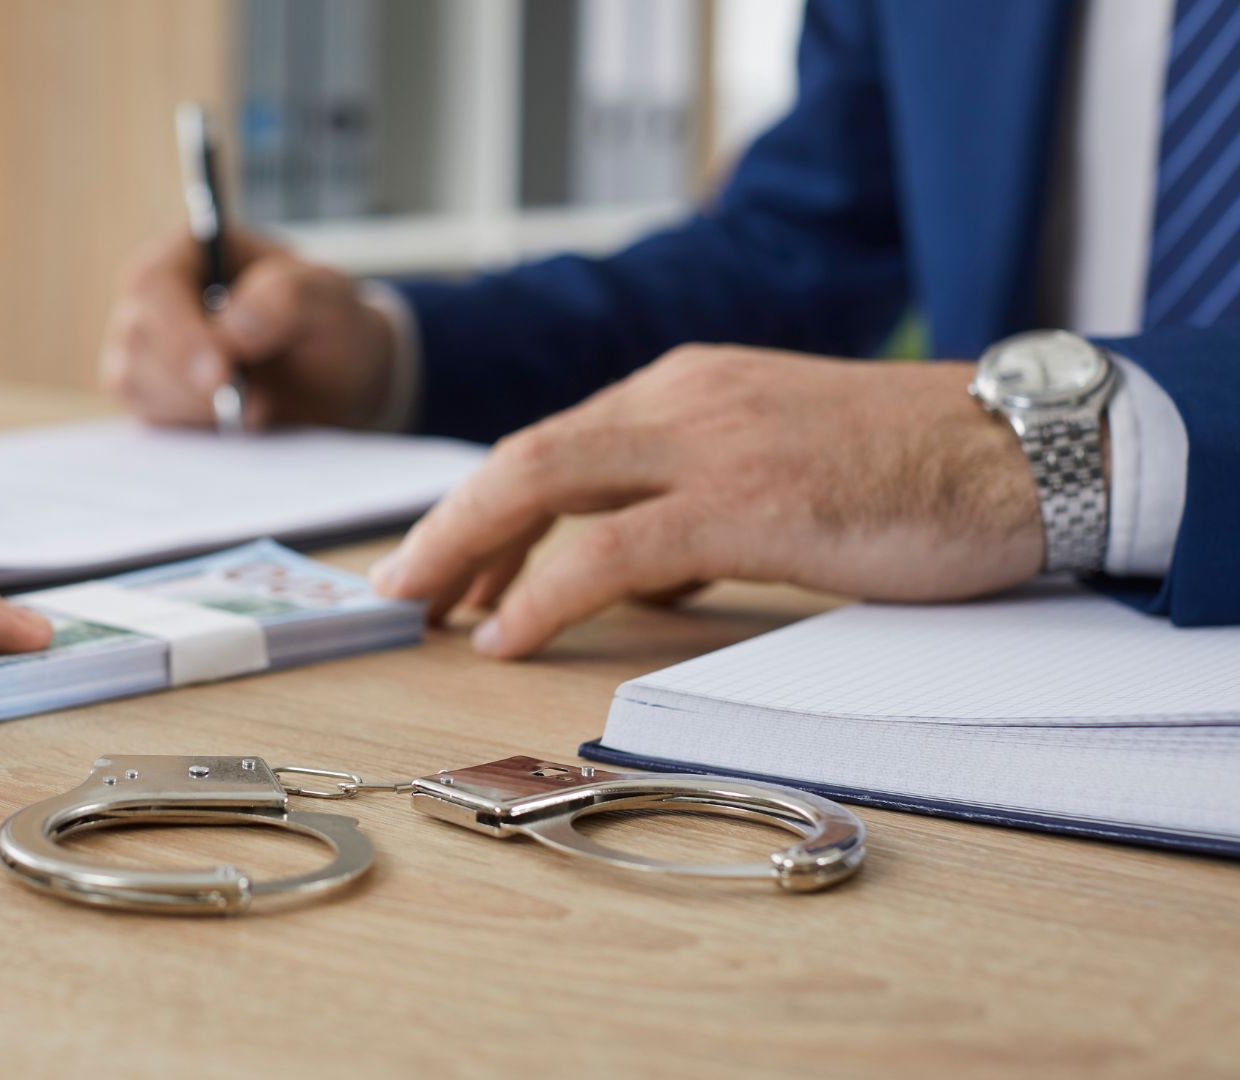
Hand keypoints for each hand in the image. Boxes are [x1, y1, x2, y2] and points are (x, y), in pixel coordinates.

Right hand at [99, 226, 396, 429]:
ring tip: (260, 411)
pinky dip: (192, 427)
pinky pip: (148, 416)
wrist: (333, 380)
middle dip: (193, 382)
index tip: (220, 373)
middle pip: (138, 338)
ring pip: (135, 382)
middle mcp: (157, 295)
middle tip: (256, 408)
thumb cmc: (328, 325)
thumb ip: (288, 298)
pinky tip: (235, 425)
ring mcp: (148, 346)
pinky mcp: (151, 392)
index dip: (180, 331)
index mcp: (191, 250)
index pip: (155, 284)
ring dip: (196, 408)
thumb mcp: (329, 299)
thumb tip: (233, 328)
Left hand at [369, 346, 1045, 657]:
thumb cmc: (912, 469)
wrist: (1024, 449)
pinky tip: (506, 634)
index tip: (449, 560)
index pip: (555, 443)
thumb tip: (643, 572)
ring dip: (467, 551)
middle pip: (524, 457)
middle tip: (398, 588)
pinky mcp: (746, 500)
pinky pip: (609, 549)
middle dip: (448, 525)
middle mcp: (683, 397)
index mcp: (688, 386)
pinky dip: (542, 592)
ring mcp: (710, 443)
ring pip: (543, 483)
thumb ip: (699, 503)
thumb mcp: (781, 468)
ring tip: (421, 609)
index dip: (486, 506)